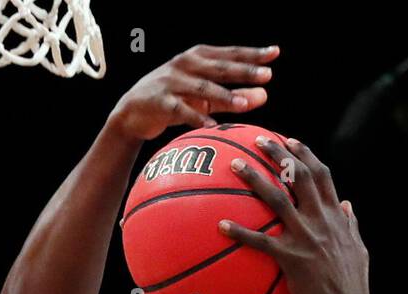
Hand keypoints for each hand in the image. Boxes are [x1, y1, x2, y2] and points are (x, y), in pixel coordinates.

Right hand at [108, 45, 278, 141]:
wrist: (132, 112)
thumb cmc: (175, 100)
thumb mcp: (205, 98)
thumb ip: (233, 97)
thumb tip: (264, 95)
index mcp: (197, 57)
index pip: (230, 54)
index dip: (252, 54)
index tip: (275, 53)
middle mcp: (185, 65)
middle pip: (219, 67)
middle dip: (244, 71)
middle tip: (267, 75)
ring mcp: (171, 82)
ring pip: (202, 88)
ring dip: (224, 96)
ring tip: (244, 104)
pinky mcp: (159, 102)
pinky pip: (181, 110)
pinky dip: (196, 118)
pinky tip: (212, 126)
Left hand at [218, 137, 371, 293]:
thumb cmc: (352, 285)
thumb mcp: (359, 249)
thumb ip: (351, 225)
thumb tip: (348, 206)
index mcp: (336, 217)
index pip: (322, 176)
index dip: (306, 155)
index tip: (291, 141)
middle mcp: (321, 220)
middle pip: (298, 176)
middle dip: (278, 154)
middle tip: (258, 140)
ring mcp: (305, 238)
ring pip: (277, 199)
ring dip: (254, 179)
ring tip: (234, 165)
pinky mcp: (290, 258)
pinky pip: (260, 241)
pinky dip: (240, 232)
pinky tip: (221, 225)